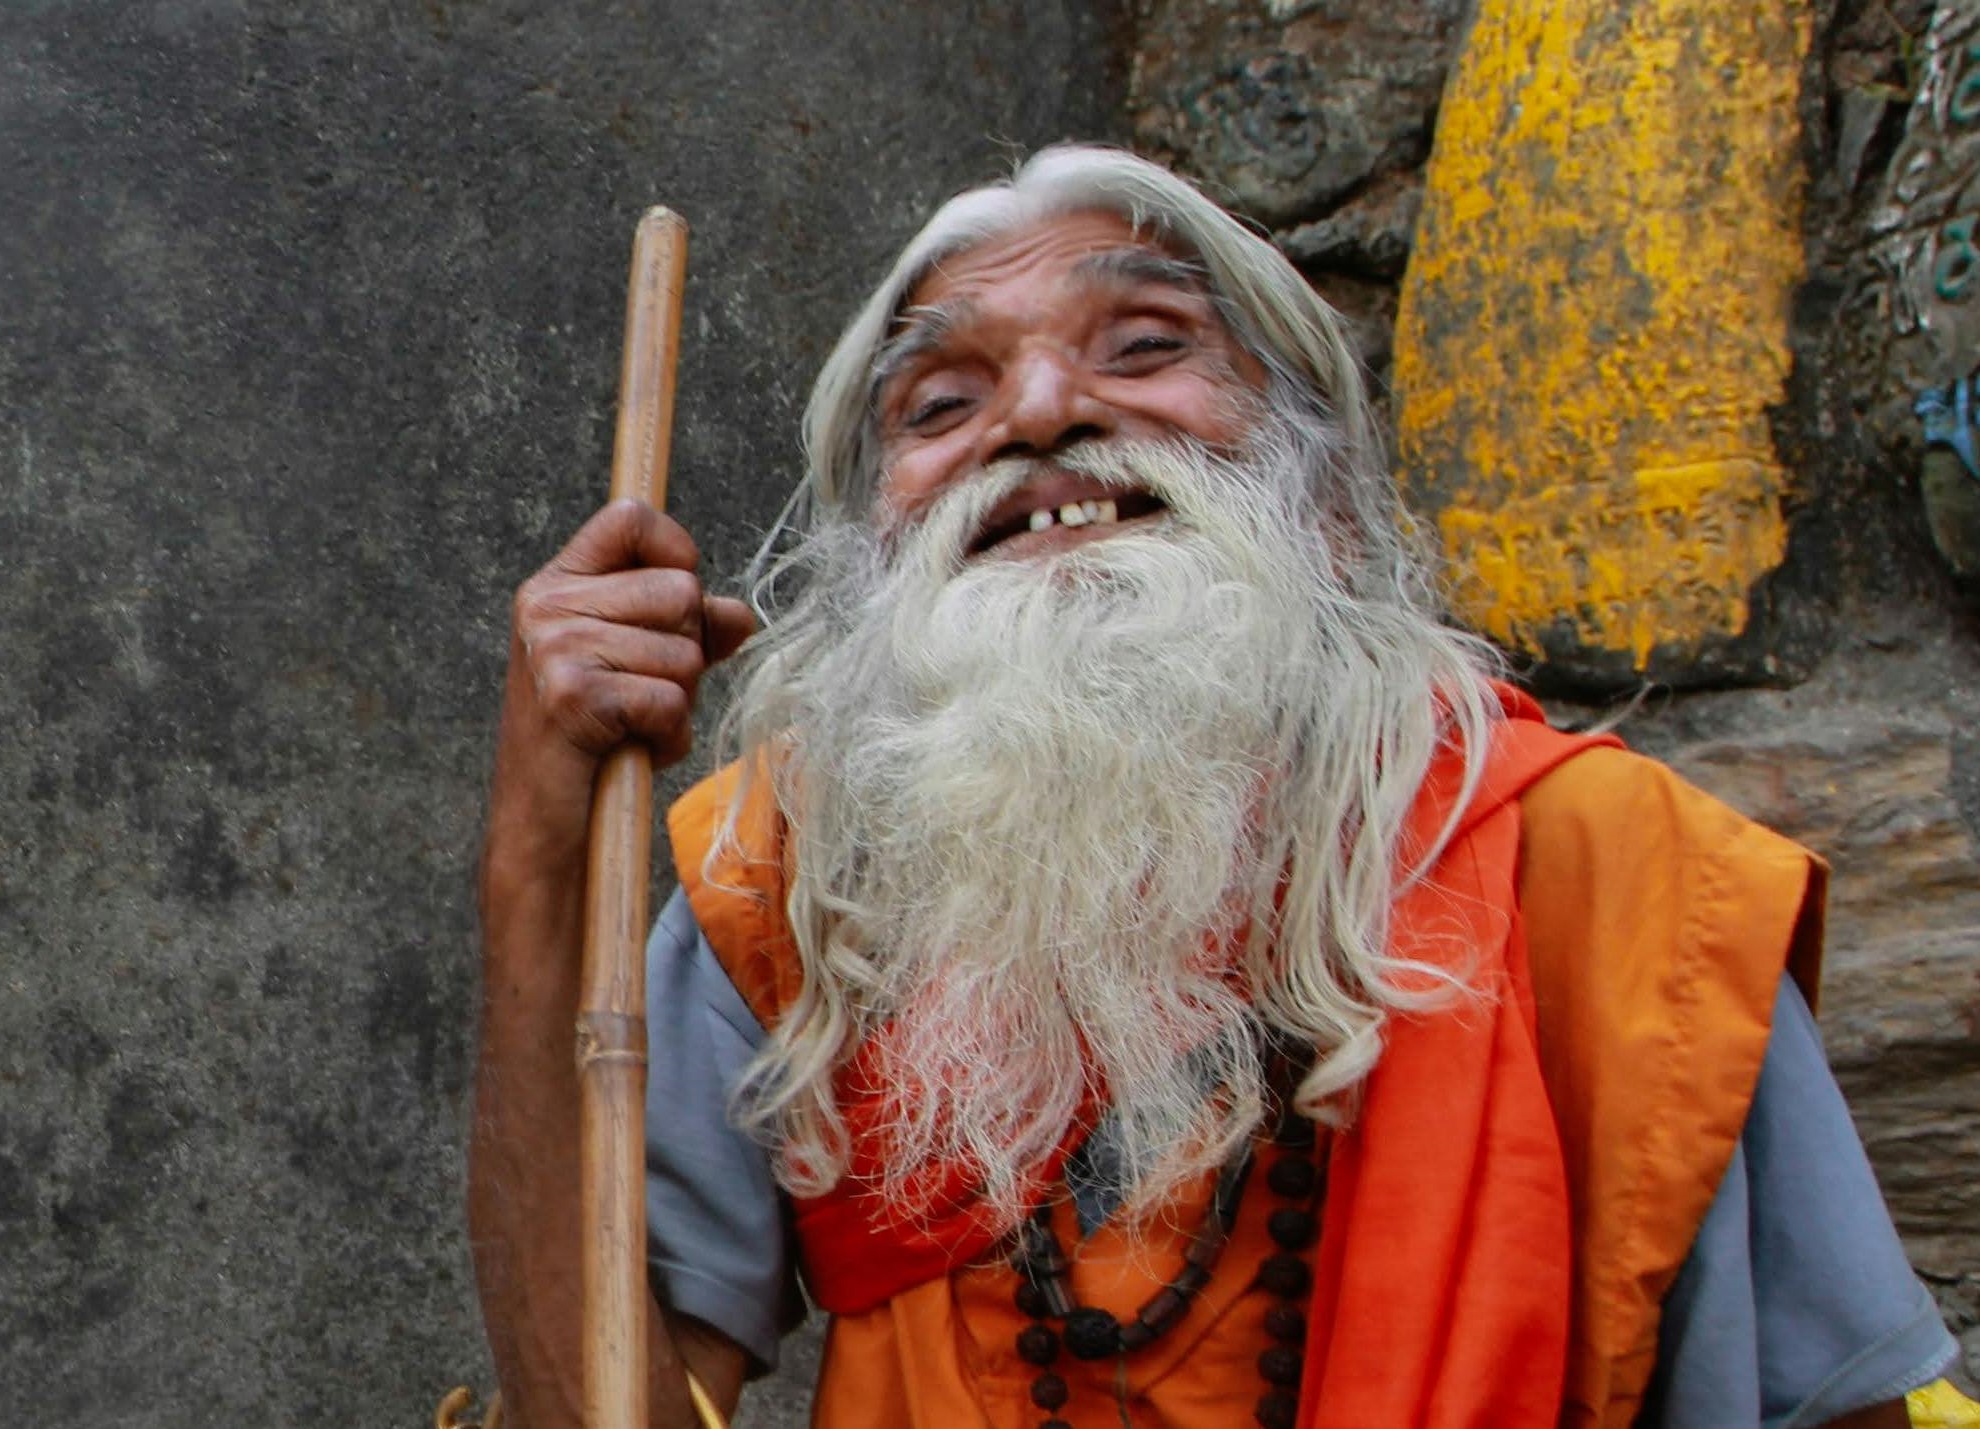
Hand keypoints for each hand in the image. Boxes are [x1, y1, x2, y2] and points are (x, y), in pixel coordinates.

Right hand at [493, 499, 755, 850]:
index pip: (630, 517)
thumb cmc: (597, 742)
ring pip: (684, 652)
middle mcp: (548, 605)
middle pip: (681, 591)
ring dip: (679, 702)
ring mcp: (555, 647)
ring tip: (634, 725)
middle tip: (644, 694)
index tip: (677, 605)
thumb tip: (739, 613)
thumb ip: (690, 630)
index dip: (677, 551)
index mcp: (558, 585)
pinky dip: (670, 737)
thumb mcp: (643, 669)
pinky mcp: (572, 695)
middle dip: (687, 652)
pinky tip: (635, 750)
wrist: (542, 826)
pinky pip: (670, 700)